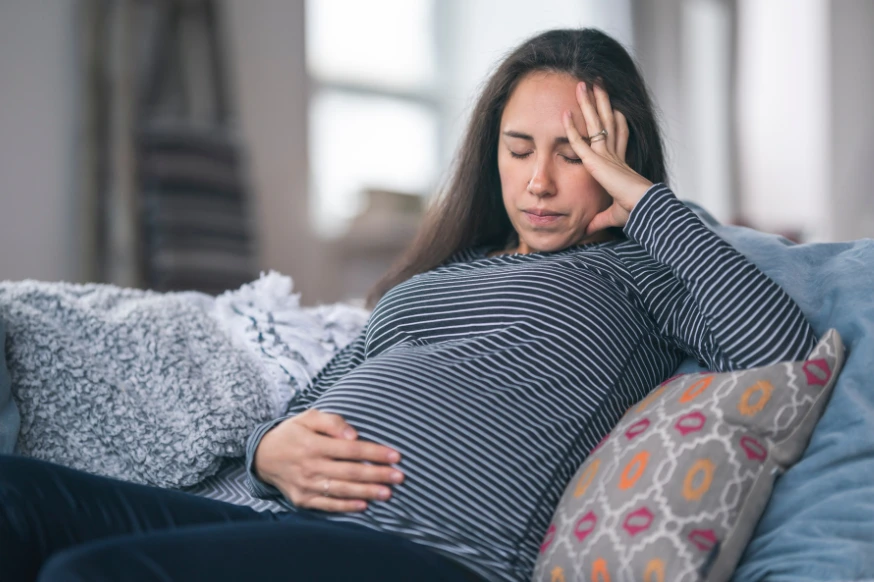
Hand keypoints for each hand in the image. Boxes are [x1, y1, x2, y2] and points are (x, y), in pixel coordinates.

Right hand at [253, 408, 404, 511]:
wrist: (262, 456)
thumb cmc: (292, 433)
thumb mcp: (308, 417)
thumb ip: (332, 422)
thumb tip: (353, 435)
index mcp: (313, 444)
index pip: (351, 449)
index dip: (375, 452)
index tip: (396, 456)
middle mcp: (310, 466)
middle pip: (350, 471)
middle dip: (377, 474)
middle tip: (400, 476)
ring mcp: (306, 485)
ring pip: (342, 490)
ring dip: (367, 492)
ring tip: (388, 493)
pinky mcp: (302, 499)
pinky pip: (327, 505)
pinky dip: (346, 507)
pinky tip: (364, 506)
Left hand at [562, 80, 653, 234]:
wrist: (644, 210)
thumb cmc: (635, 213)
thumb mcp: (613, 215)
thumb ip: (599, 219)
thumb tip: (588, 229)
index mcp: (620, 164)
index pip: (616, 136)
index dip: (615, 120)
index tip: (613, 107)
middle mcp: (614, 154)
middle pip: (607, 120)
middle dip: (600, 101)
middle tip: (596, 83)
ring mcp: (606, 155)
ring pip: (595, 122)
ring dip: (588, 102)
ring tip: (583, 83)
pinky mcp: (597, 161)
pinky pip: (580, 141)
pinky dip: (572, 127)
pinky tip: (565, 113)